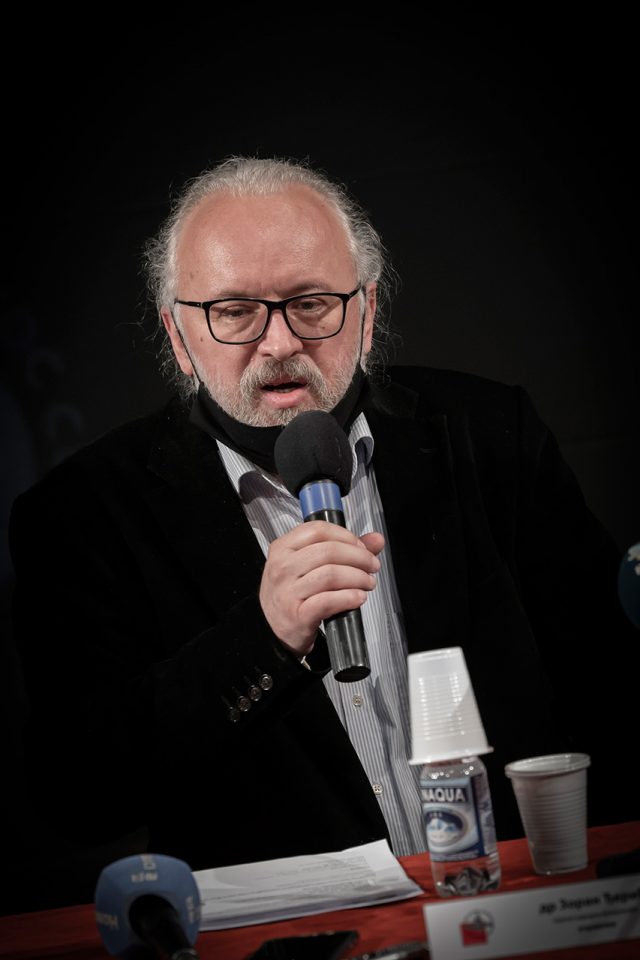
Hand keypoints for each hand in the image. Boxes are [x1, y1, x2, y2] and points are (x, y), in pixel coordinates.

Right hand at [259, 521, 383, 656]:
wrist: (272, 630)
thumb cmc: (291, 594)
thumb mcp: (306, 566)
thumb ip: (343, 549)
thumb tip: (375, 539)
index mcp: (283, 548)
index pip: (318, 530)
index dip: (346, 536)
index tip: (361, 546)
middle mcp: (282, 567)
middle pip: (329, 551)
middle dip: (359, 557)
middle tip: (372, 566)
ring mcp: (288, 591)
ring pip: (331, 574)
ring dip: (358, 578)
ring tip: (367, 583)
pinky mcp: (298, 615)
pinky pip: (329, 601)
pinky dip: (349, 598)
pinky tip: (358, 598)